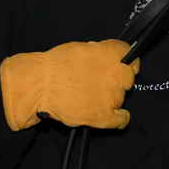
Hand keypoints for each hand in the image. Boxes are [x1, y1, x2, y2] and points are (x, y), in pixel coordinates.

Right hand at [0, 39, 139, 130]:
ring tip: (93, 96)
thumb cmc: (55, 65)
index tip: (122, 65)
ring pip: (122, 97)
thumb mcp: (81, 48)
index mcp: (111, 54)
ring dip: (112, 97)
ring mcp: (112, 96)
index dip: (126, 61)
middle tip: (104, 82)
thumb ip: (100, 54)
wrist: (39, 85)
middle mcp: (116, 74)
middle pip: (128, 78)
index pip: (129, 55)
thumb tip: (106, 58)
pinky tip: (115, 116)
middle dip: (119, 80)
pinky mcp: (104, 116)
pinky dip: (120, 119)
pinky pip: (121, 120)